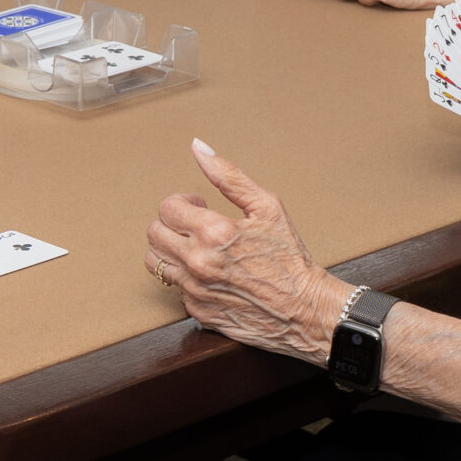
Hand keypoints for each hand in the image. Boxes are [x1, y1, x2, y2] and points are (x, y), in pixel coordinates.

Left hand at [146, 139, 349, 363]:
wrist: (306, 310)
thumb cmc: (290, 258)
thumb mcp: (266, 207)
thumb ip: (228, 176)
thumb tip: (199, 148)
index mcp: (214, 232)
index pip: (166, 209)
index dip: (182, 203)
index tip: (199, 207)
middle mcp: (198, 262)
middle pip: (154, 234)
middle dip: (171, 224)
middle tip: (196, 226)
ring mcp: (195, 289)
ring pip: (155, 263)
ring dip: (171, 250)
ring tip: (196, 248)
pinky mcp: (197, 312)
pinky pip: (176, 288)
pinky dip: (188, 278)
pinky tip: (212, 274)